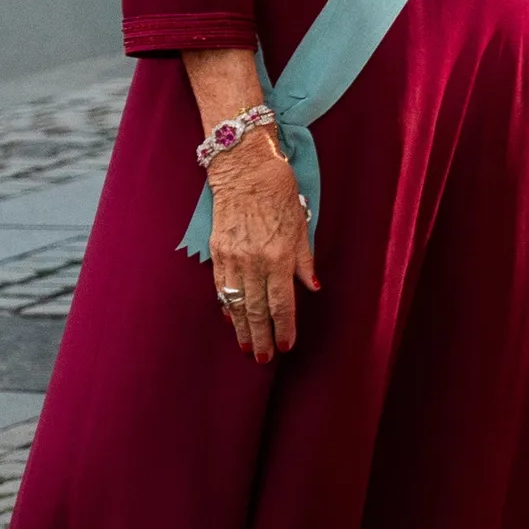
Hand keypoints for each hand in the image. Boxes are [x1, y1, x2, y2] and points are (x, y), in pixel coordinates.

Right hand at [204, 130, 317, 364]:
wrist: (245, 168)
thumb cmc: (279, 193)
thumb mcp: (301, 225)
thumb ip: (304, 260)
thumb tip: (312, 287)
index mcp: (278, 256)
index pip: (282, 304)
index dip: (285, 328)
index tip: (286, 346)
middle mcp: (253, 261)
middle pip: (257, 310)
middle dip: (261, 338)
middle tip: (263, 359)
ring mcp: (232, 257)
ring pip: (237, 303)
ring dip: (242, 328)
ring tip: (246, 347)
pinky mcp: (217, 250)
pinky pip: (222, 286)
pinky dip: (226, 305)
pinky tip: (231, 319)